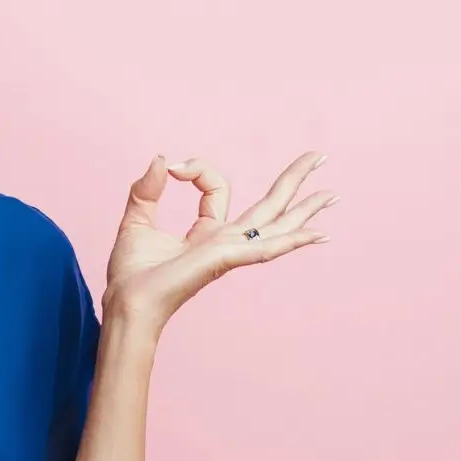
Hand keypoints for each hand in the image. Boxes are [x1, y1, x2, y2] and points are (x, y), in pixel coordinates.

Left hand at [101, 151, 335, 332]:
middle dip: (294, 181)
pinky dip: (292, 240)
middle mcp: (225, 242)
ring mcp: (229, 252)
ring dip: (306, 207)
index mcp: (207, 233)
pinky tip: (319, 234)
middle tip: (320, 156)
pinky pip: (264, 247)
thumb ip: (147, 189)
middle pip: (269, 206)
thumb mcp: (137, 220)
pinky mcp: (225, 260)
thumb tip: (164, 159)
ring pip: (276, 223)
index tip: (175, 170)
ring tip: (333, 192)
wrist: (127, 303)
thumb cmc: (131, 274)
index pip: (218, 186)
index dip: (198, 170)